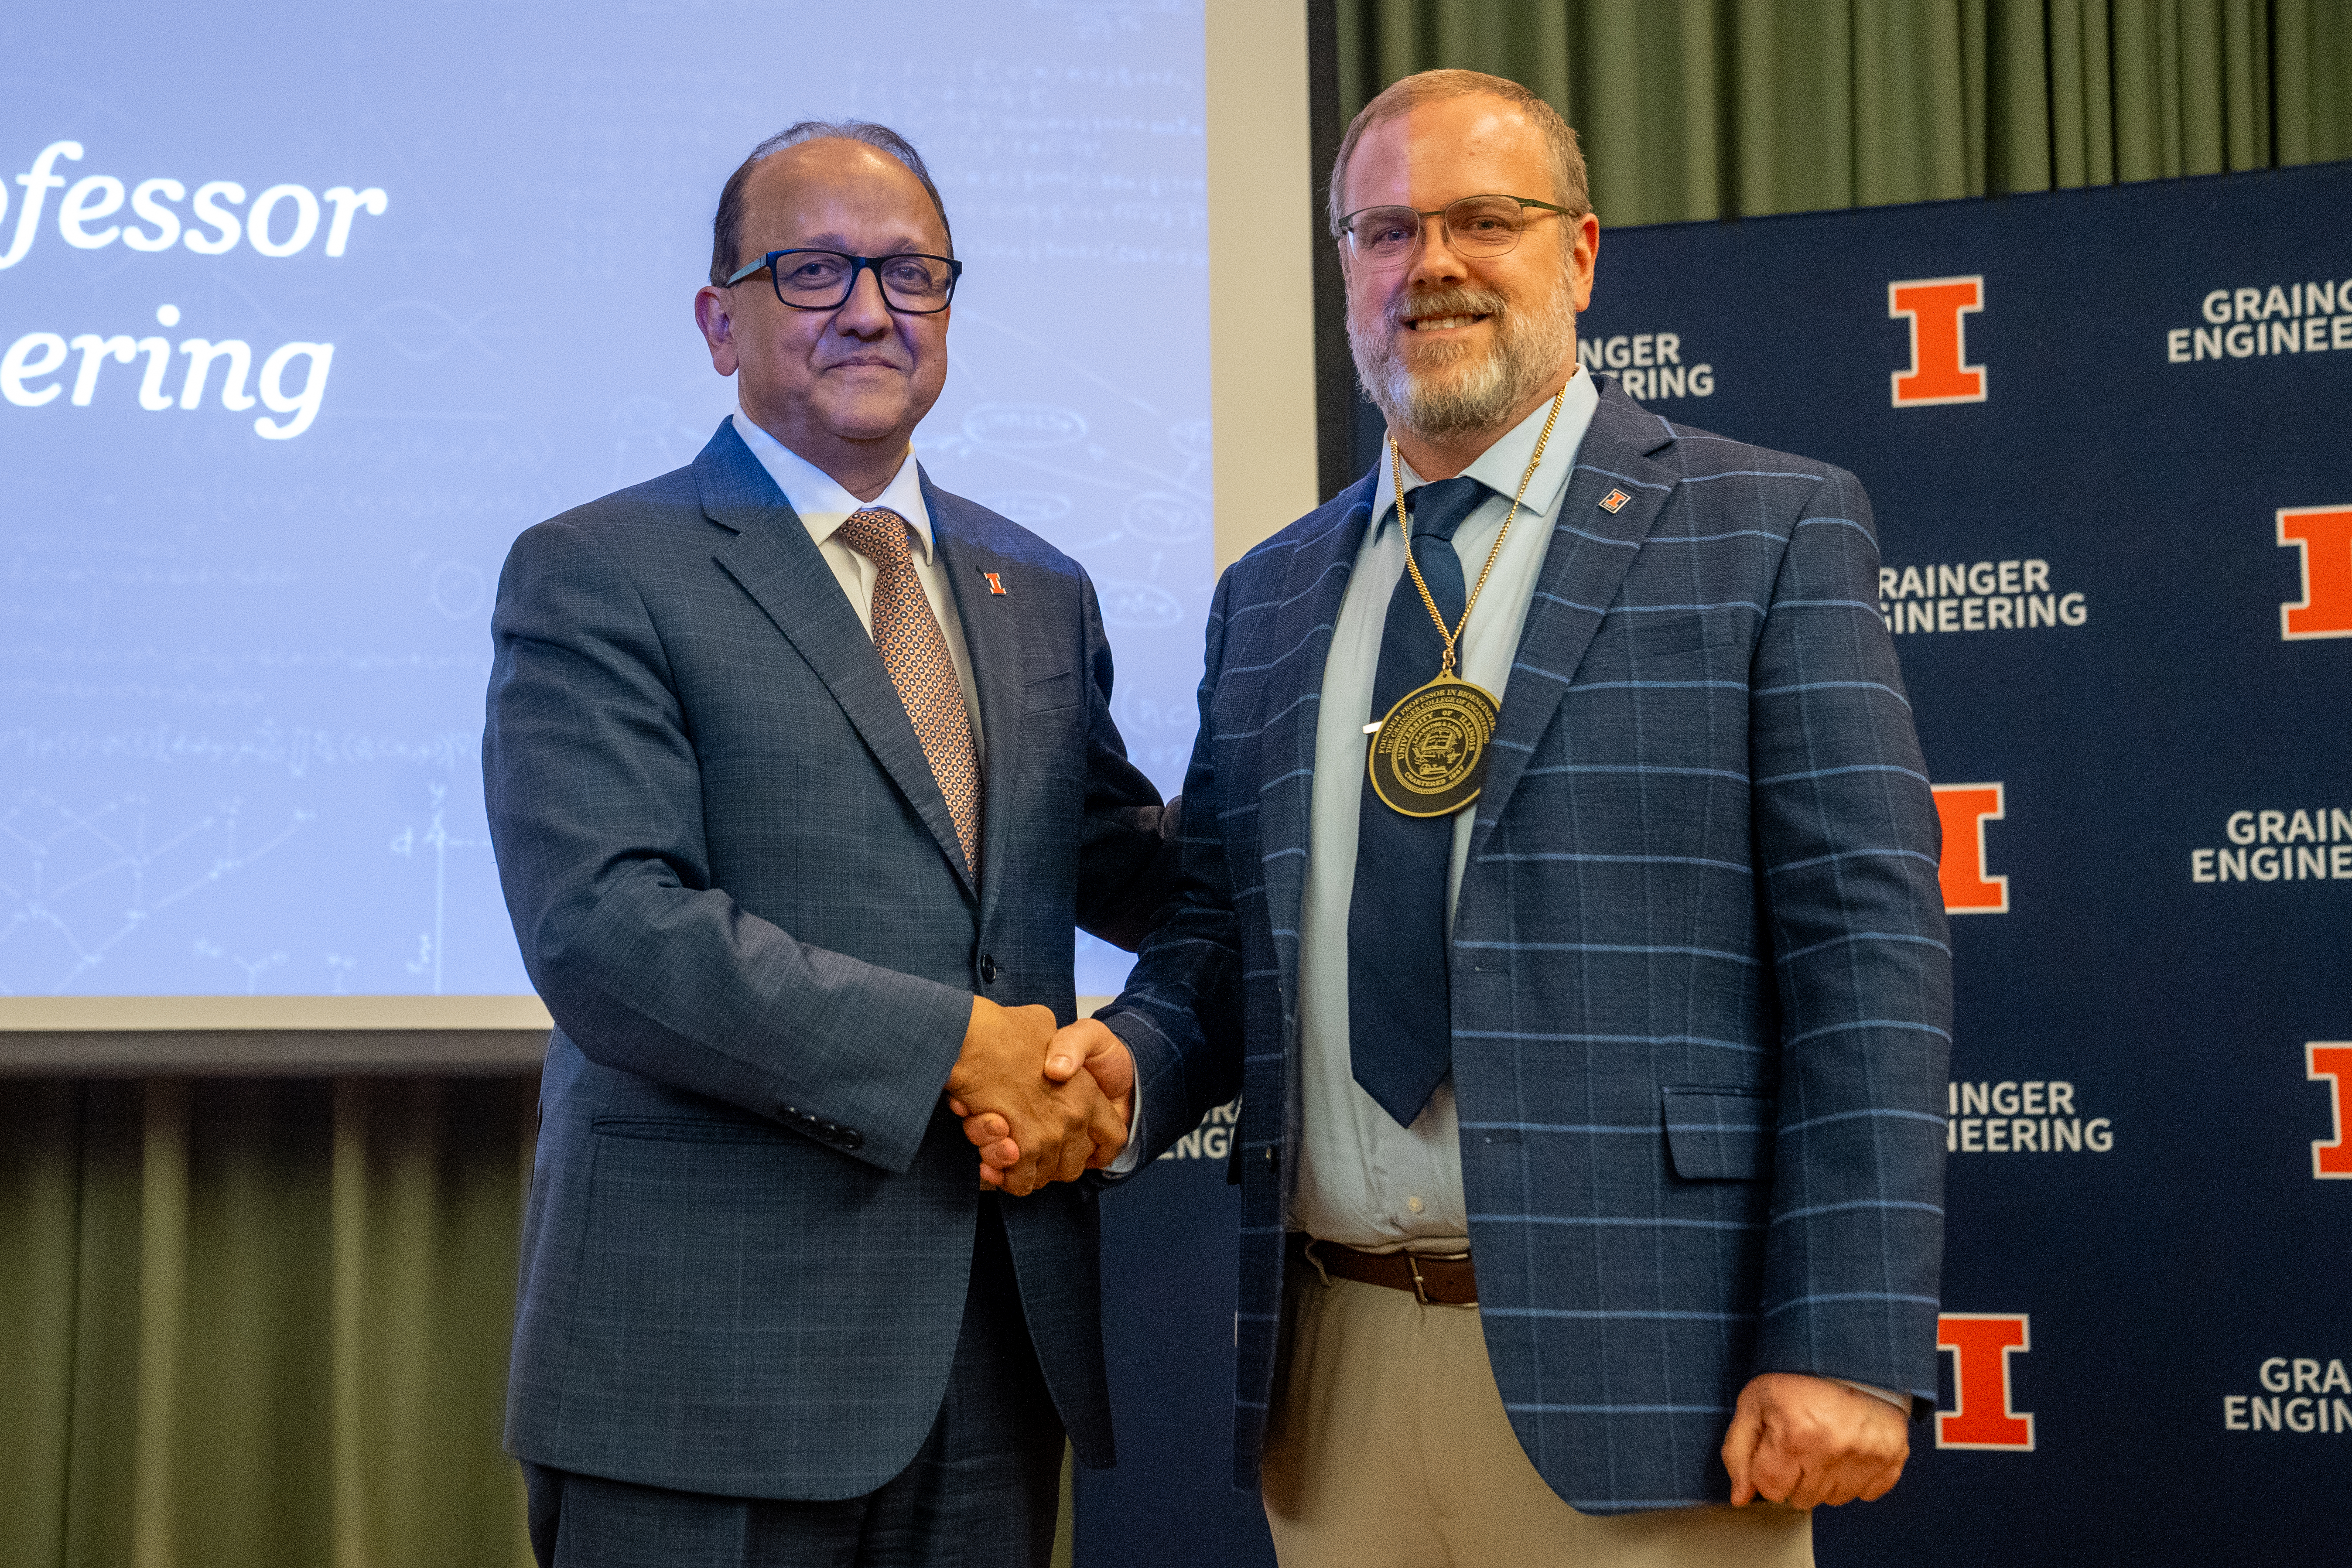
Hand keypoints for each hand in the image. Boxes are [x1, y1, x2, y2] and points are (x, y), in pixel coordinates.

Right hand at [945, 999, 1125, 1195]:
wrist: (971, 1038)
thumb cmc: (1009, 1032)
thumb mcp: (1047, 1027)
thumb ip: (1065, 1045)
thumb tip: (1062, 1061)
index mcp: (1087, 1092)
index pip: (1113, 1137)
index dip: (1101, 1148)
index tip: (1087, 1150)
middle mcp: (1073, 1116)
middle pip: (1074, 1165)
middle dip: (1054, 1165)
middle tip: (1032, 1152)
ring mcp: (1047, 1134)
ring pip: (1044, 1176)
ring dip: (1024, 1170)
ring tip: (1007, 1153)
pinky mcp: (1020, 1149)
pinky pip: (1019, 1180)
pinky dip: (1006, 1178)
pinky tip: (992, 1166)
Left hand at [1720, 1373, 1909, 1508]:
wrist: (1851, 1357)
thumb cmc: (1802, 1377)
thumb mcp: (1755, 1401)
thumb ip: (1738, 1450)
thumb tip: (1740, 1497)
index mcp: (1796, 1435)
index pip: (1770, 1488)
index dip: (1767, 1467)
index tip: (1776, 1445)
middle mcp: (1835, 1451)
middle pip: (1800, 1498)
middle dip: (1794, 1474)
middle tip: (1802, 1439)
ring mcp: (1868, 1458)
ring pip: (1832, 1499)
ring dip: (1824, 1477)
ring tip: (1824, 1441)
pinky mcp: (1892, 1460)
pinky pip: (1865, 1493)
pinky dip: (1854, 1476)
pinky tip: (1847, 1448)